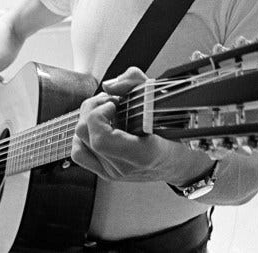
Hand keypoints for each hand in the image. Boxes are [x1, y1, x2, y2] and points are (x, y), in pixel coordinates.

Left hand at [71, 67, 212, 184]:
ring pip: (78, 142)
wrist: (180, 164)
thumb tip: (110, 85)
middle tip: (111, 102)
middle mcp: (122, 167)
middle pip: (84, 134)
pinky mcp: (105, 172)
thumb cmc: (177, 135)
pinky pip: (80, 153)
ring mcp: (112, 172)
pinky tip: (100, 126)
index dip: (99, 114)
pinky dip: (84, 135)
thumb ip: (136, 84)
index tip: (114, 103)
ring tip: (105, 113)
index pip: (100, 139)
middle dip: (93, 108)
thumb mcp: (163, 101)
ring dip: (87, 121)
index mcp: (141, 154)